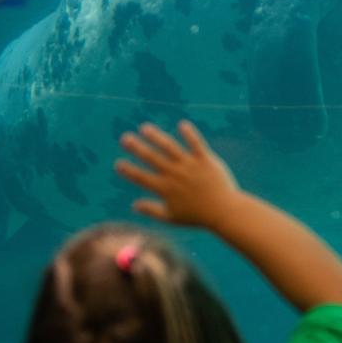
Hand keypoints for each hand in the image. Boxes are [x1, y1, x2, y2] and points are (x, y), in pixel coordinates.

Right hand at [114, 121, 240, 227]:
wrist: (223, 212)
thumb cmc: (197, 216)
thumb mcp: (172, 217)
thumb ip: (152, 210)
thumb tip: (134, 206)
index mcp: (165, 188)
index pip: (141, 178)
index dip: (128, 170)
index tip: (118, 163)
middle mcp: (174, 174)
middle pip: (151, 158)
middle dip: (136, 147)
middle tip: (125, 138)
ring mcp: (189, 166)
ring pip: (169, 147)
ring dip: (156, 136)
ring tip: (144, 128)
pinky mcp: (205, 160)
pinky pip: (196, 144)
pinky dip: (189, 134)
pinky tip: (182, 125)